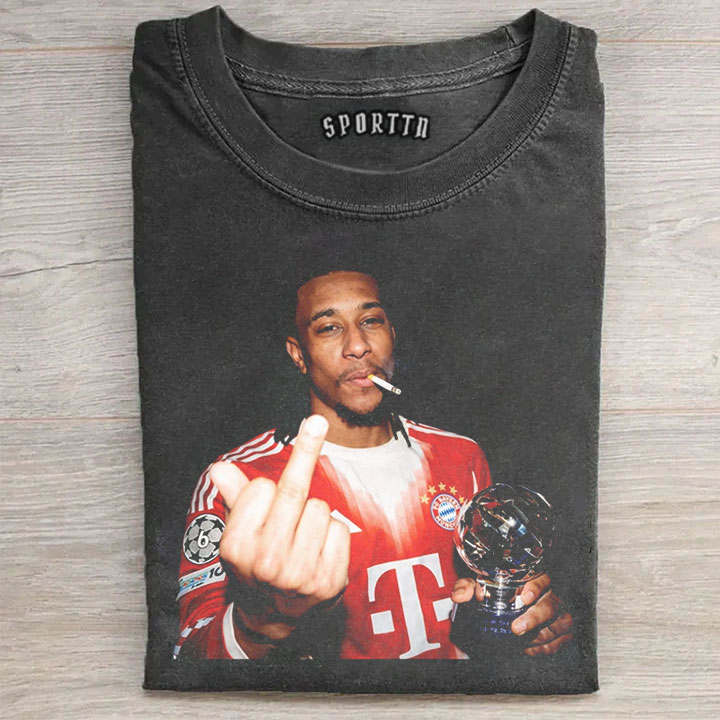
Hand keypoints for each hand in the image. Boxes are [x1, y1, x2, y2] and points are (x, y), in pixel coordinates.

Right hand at [209, 414, 350, 656]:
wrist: (274, 613)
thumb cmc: (256, 559)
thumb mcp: (238, 529)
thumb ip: (234, 496)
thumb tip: (220, 469)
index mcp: (237, 547)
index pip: (262, 488)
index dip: (265, 490)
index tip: (266, 492)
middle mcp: (266, 562)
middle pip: (294, 492)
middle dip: (302, 472)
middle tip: (316, 423)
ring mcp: (299, 574)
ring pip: (321, 509)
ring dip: (314, 516)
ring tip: (300, 538)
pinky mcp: (329, 581)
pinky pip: (340, 530)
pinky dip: (332, 535)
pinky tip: (318, 552)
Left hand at [451, 573, 572, 656]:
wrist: (504, 610)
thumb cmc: (495, 593)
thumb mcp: (479, 587)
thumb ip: (467, 587)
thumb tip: (459, 596)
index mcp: (533, 579)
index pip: (542, 579)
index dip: (536, 588)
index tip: (525, 597)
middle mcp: (548, 595)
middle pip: (551, 605)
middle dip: (535, 618)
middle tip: (517, 629)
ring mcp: (557, 613)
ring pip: (559, 625)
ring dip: (540, 636)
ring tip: (522, 642)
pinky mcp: (561, 631)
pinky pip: (559, 641)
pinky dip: (545, 648)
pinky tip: (529, 649)